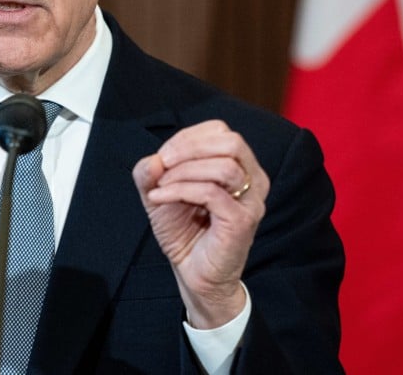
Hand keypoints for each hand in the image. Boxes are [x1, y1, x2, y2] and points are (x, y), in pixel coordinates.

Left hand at [132, 120, 268, 327]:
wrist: (193, 272)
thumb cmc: (184, 230)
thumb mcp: (159, 193)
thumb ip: (150, 172)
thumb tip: (153, 159)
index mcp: (238, 165)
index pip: (220, 131)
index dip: (187, 138)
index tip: (163, 157)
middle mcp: (252, 179)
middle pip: (231, 141)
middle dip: (189, 147)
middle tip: (163, 164)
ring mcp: (251, 201)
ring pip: (223, 166)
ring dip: (183, 171)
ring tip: (160, 187)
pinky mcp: (241, 221)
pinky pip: (211, 193)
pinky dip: (179, 190)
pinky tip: (159, 199)